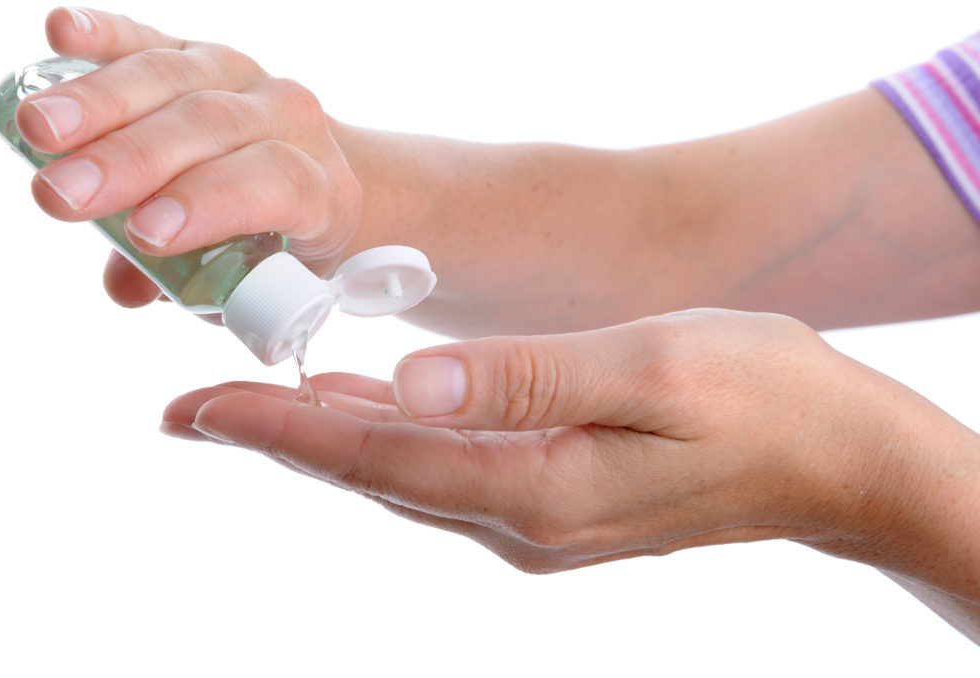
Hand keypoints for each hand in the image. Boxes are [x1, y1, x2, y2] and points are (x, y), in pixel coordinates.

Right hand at [18, 7, 361, 306]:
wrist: (317, 182)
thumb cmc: (278, 244)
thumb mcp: (252, 279)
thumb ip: (191, 283)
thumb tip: (128, 287)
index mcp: (320, 188)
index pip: (275, 182)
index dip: (209, 203)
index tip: (145, 233)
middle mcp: (289, 120)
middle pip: (210, 126)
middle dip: (130, 160)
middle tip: (61, 193)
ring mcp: (245, 79)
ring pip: (174, 78)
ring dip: (99, 103)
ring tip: (36, 132)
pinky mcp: (198, 54)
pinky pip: (152, 40)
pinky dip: (105, 34)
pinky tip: (61, 33)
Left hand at [160, 309, 929, 572]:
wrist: (837, 460)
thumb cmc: (761, 395)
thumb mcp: (651, 364)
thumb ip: (529, 377)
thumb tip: (412, 382)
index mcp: (540, 485)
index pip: (380, 458)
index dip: (282, 430)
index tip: (198, 410)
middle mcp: (525, 521)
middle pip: (377, 477)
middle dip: (280, 439)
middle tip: (192, 411)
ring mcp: (541, 524)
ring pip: (407, 480)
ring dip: (327, 442)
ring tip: (254, 408)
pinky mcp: (558, 509)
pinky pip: (448, 478)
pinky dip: (390, 445)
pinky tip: (365, 416)